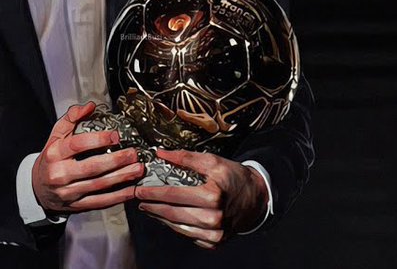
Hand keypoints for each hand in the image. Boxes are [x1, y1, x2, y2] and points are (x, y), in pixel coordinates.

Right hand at [32, 101, 145, 214]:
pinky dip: (118, 196)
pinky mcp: (78, 205)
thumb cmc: (50, 161)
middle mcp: (60, 174)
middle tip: (133, 153)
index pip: (77, 145)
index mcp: (55, 154)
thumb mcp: (55, 137)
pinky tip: (131, 189)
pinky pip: (101, 201)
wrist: (38, 190)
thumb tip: (89, 106)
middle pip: (91, 167)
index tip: (115, 135)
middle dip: (116, 160)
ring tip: (137, 169)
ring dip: (122, 177)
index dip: (98, 140)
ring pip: (99, 185)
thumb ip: (71, 119)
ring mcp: (69, 192)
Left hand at [134, 149, 268, 248]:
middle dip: (152, 206)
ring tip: (150, 208)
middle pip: (172, 213)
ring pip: (177, 227)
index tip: (139, 189)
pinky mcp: (214, 242)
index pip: (173, 195)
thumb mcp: (213, 162)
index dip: (152, 193)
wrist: (257, 198)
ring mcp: (214, 233)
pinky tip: (168, 217)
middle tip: (139, 199)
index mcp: (213, 196)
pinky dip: (175, 226)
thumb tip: (161, 154)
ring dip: (160, 217)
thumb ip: (186, 158)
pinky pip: (187, 235)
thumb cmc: (235, 178)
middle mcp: (213, 218)